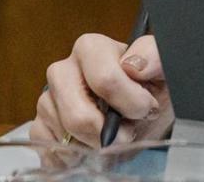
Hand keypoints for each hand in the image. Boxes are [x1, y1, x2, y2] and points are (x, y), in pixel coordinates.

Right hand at [31, 32, 172, 147]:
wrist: (141, 115)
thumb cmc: (151, 89)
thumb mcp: (164, 70)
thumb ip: (155, 58)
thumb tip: (133, 65)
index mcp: (91, 48)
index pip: (105, 79)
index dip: (132, 103)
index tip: (147, 109)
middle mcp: (63, 71)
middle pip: (78, 115)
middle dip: (109, 133)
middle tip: (128, 132)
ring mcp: (48, 100)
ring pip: (66, 136)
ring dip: (96, 145)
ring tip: (112, 135)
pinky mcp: (39, 127)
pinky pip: (52, 149)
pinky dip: (77, 156)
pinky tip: (93, 146)